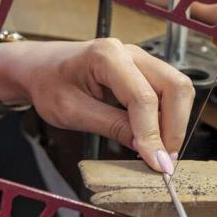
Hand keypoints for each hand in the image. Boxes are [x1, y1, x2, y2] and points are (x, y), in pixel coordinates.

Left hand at [0, 39, 194, 168]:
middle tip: (164, 160)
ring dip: (175, 122)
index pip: (143, 98)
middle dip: (174, 127)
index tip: (158, 164)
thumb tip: (147, 149)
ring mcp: (140, 58)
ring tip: (160, 150)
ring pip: (177, 88)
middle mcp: (130, 52)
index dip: (153, 134)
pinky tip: (154, 136)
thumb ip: (112, 127)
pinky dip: (168, 116)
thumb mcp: (72, 113)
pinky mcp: (144, 69)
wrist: (39, 67)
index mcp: (106, 56)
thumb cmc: (48, 85)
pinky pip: (168, 91)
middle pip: (174, 87)